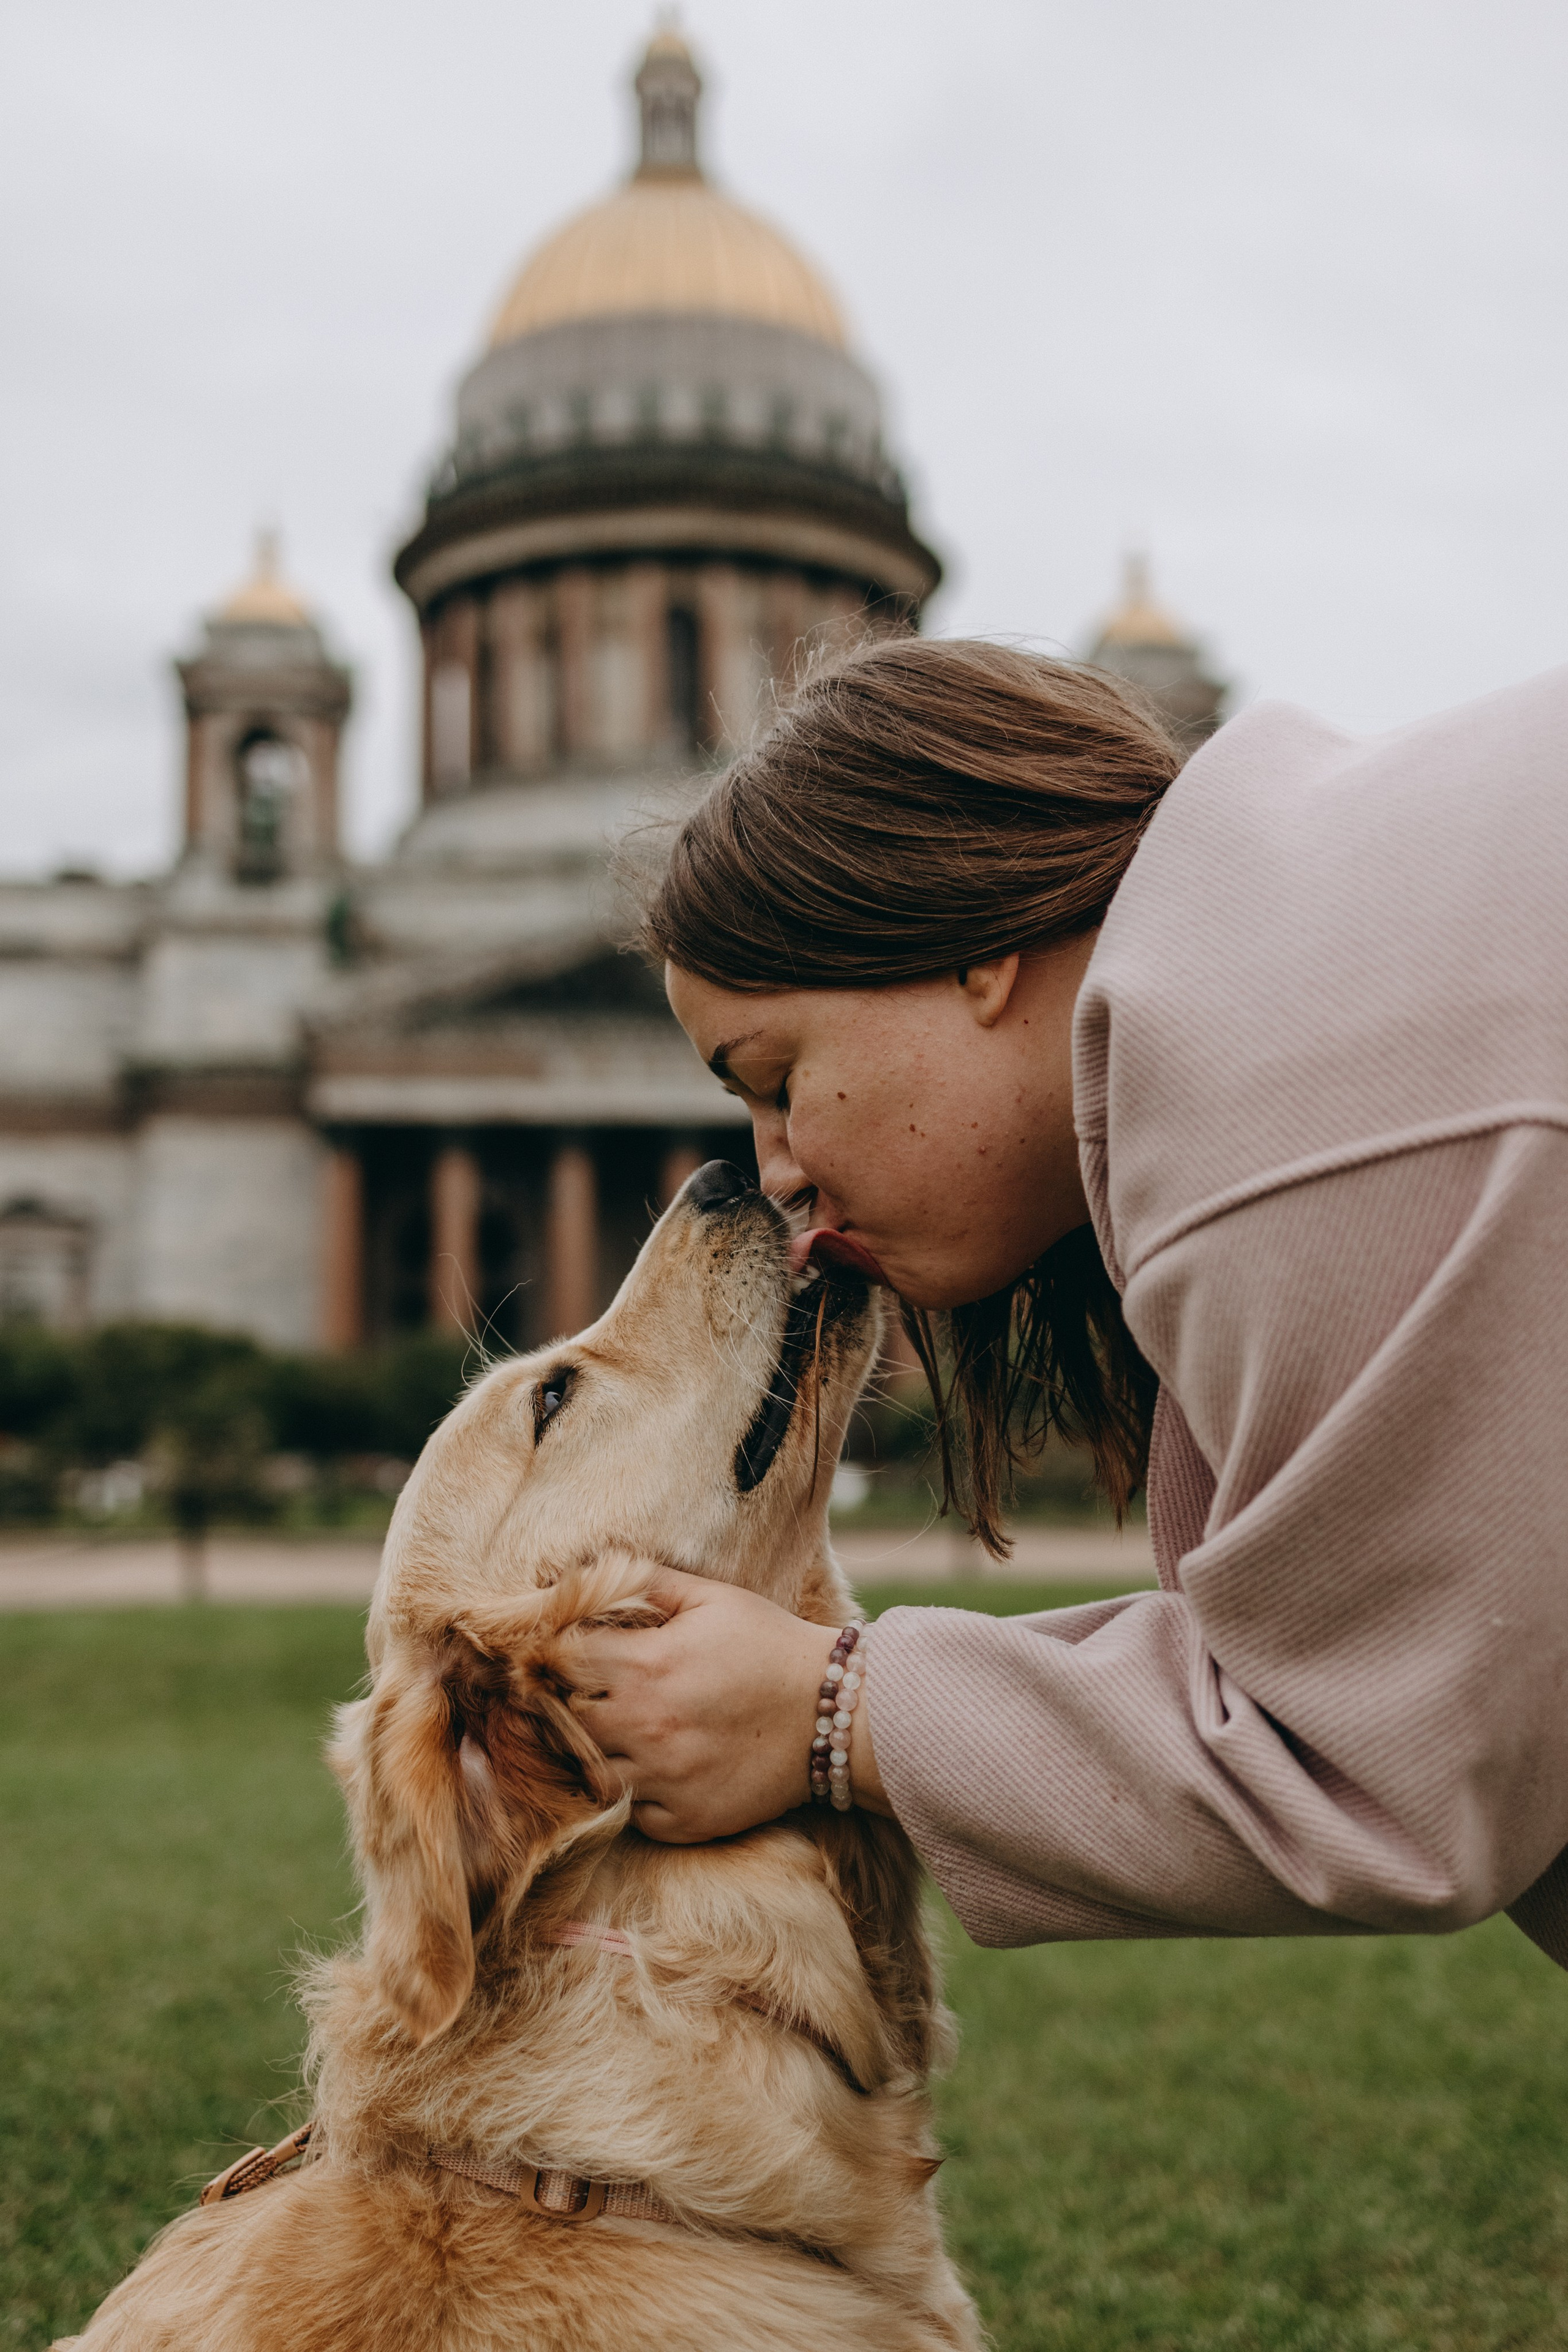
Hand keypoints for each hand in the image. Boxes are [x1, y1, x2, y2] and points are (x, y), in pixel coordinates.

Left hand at [569, 1567, 888, 1842]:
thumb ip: (646, 1582)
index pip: (561, 1661)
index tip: (569, 1654)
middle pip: (564, 1721)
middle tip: (589, 1694)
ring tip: (617, 1734)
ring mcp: (665, 1781)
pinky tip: (652, 1769)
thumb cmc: (769, 1644)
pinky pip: (630, 1815)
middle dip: (567, 1704)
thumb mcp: (710, 1598)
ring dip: (595, 1753)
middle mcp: (647, 1727)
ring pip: (590, 1774)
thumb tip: (583, 1573)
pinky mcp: (686, 1821)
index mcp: (646, 1666)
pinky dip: (632, 1795)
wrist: (833, 1712)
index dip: (557, 1653)